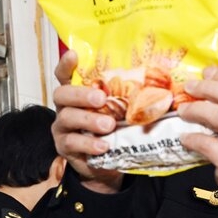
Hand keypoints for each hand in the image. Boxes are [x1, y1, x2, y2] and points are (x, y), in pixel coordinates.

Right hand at [51, 51, 123, 192]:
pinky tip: (104, 145)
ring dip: (89, 120)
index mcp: (77, 94)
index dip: (67, 65)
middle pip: (62, 94)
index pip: (65, 75)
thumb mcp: (119, 111)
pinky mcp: (65, 147)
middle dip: (81, 95)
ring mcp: (63, 127)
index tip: (74, 54)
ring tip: (109, 125)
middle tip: (101, 98)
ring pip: (67, 118)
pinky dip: (89, 144)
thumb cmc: (113, 130)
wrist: (106, 163)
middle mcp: (65, 107)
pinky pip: (73, 143)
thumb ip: (125, 97)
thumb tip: (155, 81)